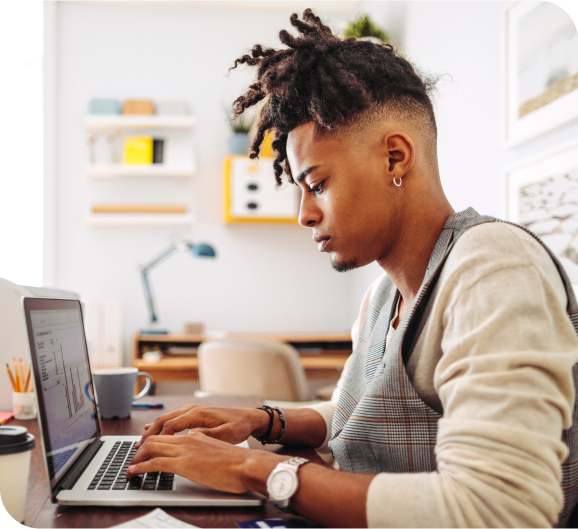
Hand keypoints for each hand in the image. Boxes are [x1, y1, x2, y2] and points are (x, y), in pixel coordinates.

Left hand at [127, 431, 283, 493]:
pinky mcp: (183, 463)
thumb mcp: (218, 448)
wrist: (247, 464)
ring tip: (130, 468)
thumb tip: (197, 451)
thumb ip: (205, 446)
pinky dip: (141, 467)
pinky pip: (155, 463)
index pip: (169, 433)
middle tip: (134, 458)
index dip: (155, 440)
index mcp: (197, 434)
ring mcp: (185, 449)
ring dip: (138, 458)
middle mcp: (188, 438)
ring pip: (152, 447)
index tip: (147, 449)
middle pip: (156, 437)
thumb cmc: (238, 461)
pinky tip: (134, 473)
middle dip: (141, 448)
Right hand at [137, 404, 268, 446]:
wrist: (249, 417)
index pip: (171, 425)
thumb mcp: (227, 434)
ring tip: (140, 444)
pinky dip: (161, 426)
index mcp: (198, 413)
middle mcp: (192, 409)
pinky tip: (151, 431)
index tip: (147, 451)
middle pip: (164, 420)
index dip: (157, 438)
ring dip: (153, 430)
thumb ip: (208, 435)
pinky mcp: (194, 415)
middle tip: (137, 449)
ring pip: (166, 419)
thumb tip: (191, 436)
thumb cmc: (239, 426)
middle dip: (149, 434)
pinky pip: (173, 419)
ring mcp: (192, 411)